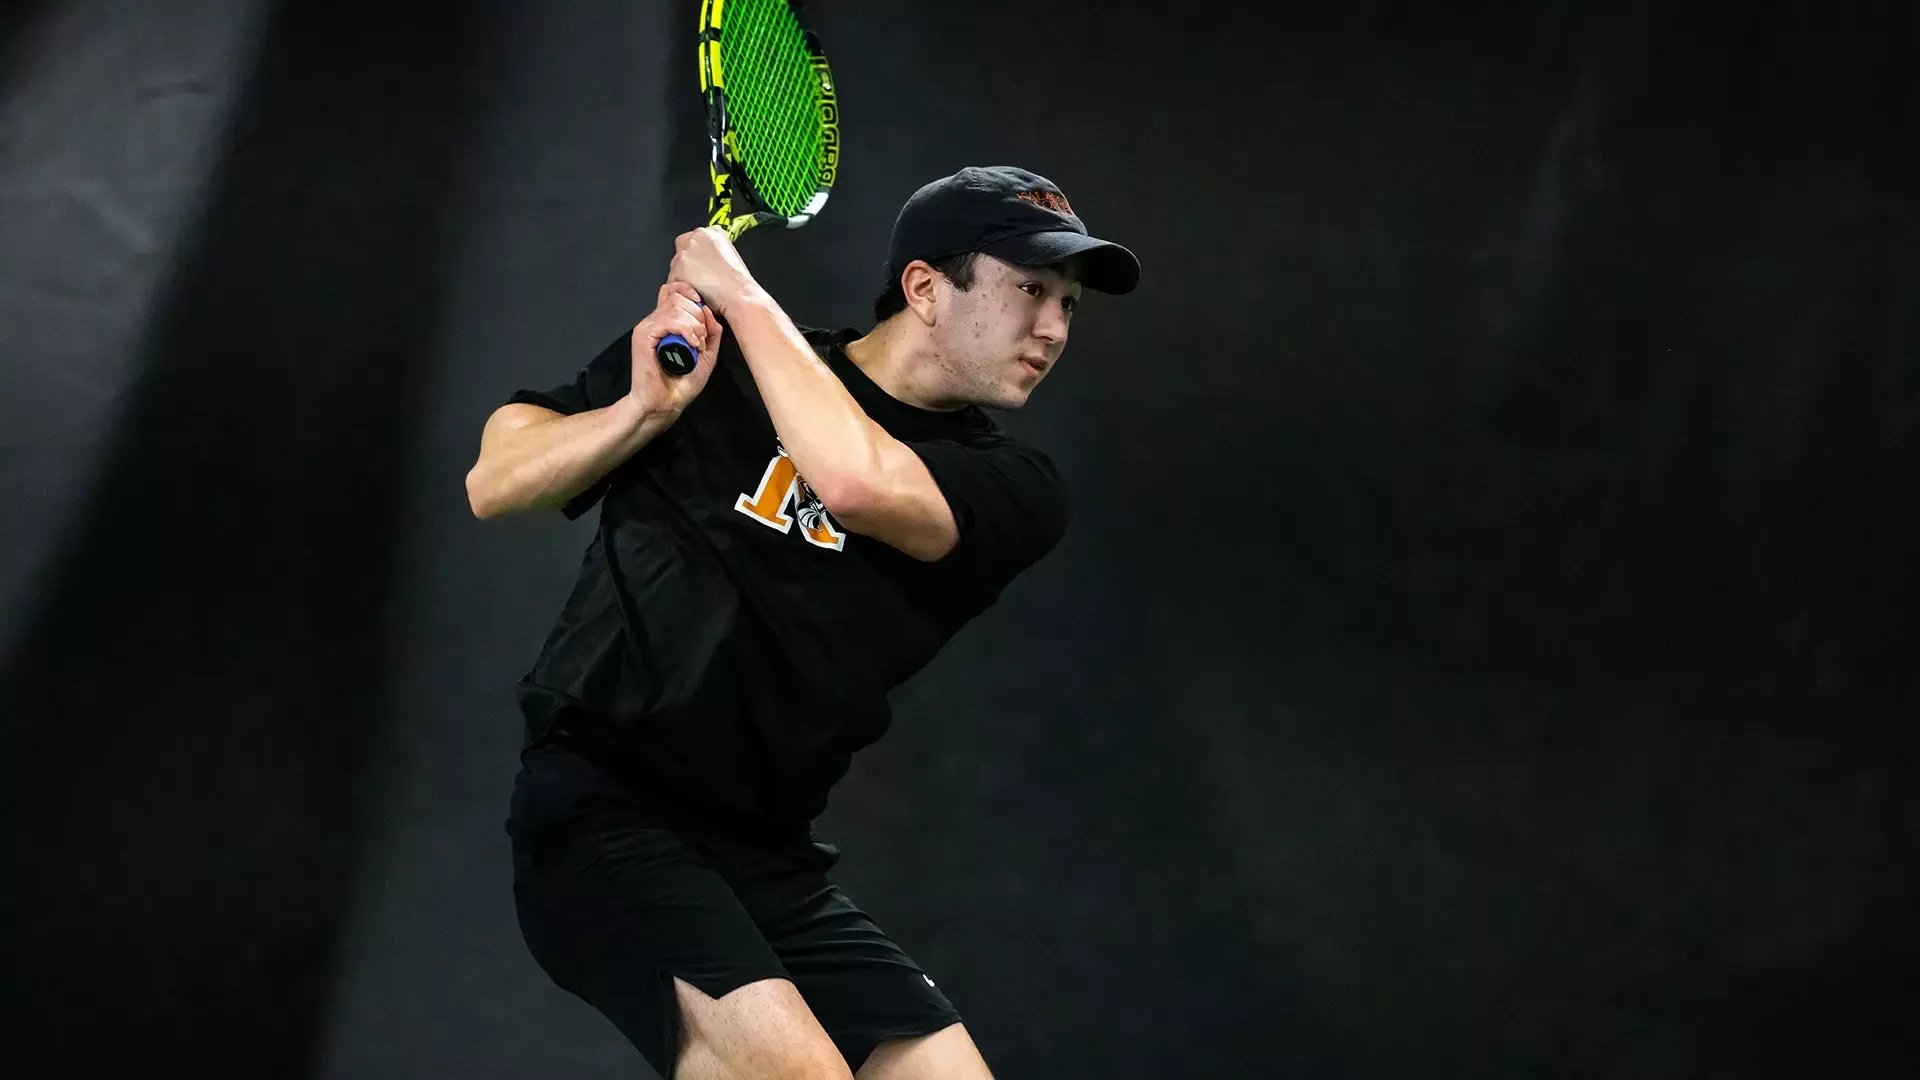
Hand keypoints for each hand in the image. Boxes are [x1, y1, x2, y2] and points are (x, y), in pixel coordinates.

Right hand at [629, 281, 722, 416]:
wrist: (665, 404)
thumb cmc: (681, 383)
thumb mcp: (706, 355)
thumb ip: (712, 333)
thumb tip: (710, 311)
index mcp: (664, 322)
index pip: (673, 290)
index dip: (690, 293)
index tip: (704, 312)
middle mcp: (654, 320)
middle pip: (677, 295)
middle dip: (698, 313)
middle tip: (703, 337)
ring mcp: (647, 327)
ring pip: (675, 306)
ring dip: (694, 324)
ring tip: (699, 343)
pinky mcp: (643, 336)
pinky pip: (669, 320)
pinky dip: (687, 330)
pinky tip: (694, 344)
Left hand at [667, 226, 757, 315]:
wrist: (739, 295)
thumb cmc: (739, 283)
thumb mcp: (732, 257)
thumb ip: (715, 252)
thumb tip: (707, 259)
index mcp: (713, 232)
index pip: (694, 238)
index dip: (697, 255)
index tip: (701, 266)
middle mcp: (697, 237)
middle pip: (682, 250)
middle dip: (687, 265)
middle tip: (700, 279)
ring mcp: (686, 252)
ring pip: (676, 266)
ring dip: (683, 277)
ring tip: (701, 289)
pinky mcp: (678, 268)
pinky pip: (672, 280)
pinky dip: (681, 289)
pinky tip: (695, 294)